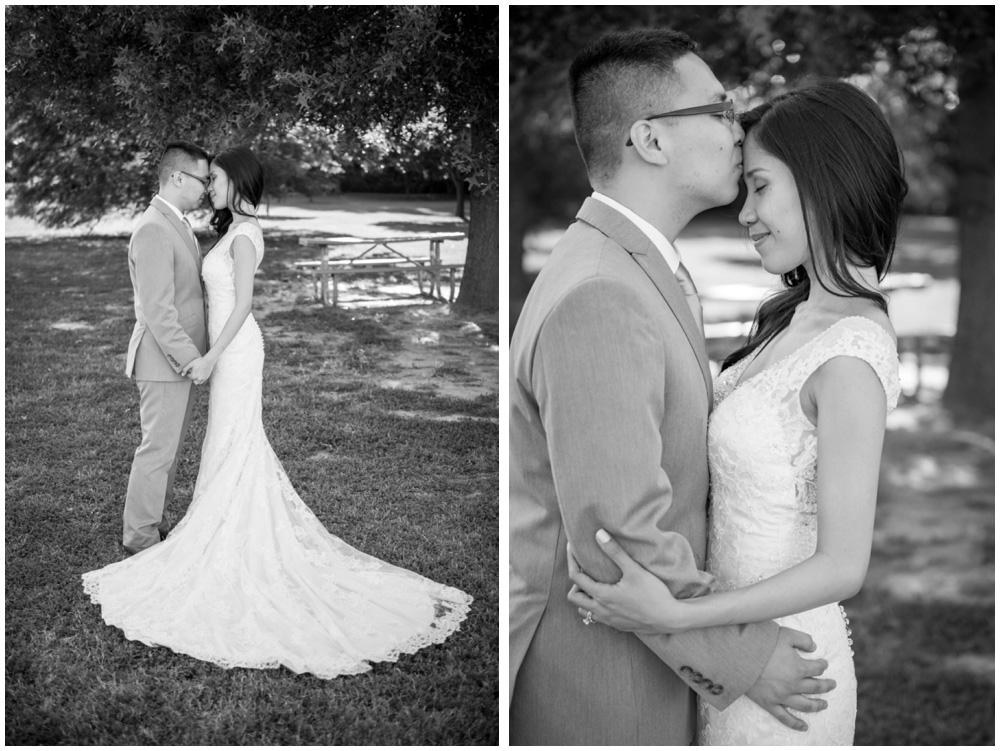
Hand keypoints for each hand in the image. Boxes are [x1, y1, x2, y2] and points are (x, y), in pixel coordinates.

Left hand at [181, 355, 214, 384]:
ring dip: (195, 379)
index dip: (189, 372)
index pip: (188, 376)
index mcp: (193, 376)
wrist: (208, 361)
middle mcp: (197, 379)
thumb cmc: (199, 361)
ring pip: (196, 382)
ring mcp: (202, 379)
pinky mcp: (206, 378)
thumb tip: (182, 375)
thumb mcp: (190, 364)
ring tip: (197, 373)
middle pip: (192, 379)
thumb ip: (185, 369)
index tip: (191, 369)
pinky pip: (201, 382)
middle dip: (192, 375)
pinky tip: (200, 375)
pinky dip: (199, 380)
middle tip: (195, 370)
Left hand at [566, 529, 686, 633]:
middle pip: (574, 598)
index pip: (575, 578)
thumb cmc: (653, 594)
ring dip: (584, 597)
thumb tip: (599, 534)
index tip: (572, 548)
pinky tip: (607, 598)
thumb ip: (615, 552)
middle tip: (584, 570)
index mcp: (602, 596)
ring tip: (594, 584)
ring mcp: (609, 620)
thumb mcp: (634, 570)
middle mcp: (601, 610)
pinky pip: (597, 618)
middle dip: (575, 583)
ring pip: (584, 610)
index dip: (571, 560)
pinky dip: (595, 607)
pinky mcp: (618, 626)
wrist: (670, 619)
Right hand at [744, 626, 836, 731]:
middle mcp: (794, 685)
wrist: (739, 657)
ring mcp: (782, 696)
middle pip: (816, 687)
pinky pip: (785, 717)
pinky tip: (804, 727)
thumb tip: (814, 647)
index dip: (822, 665)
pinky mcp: (770, 704)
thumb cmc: (762, 644)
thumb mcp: (786, 635)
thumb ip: (803, 640)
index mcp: (799, 668)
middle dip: (826, 685)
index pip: (817, 668)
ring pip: (805, 705)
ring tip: (824, 704)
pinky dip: (795, 724)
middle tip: (832, 684)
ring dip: (817, 705)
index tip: (824, 663)